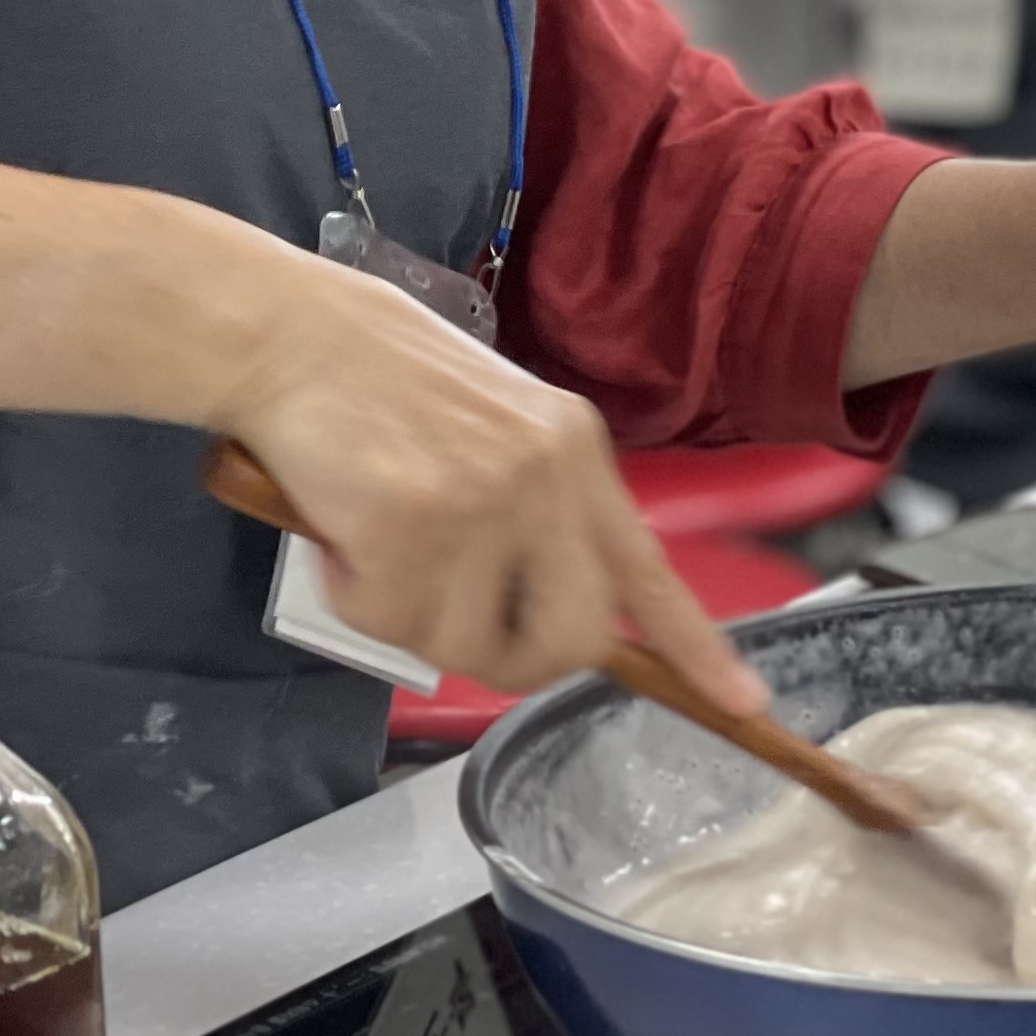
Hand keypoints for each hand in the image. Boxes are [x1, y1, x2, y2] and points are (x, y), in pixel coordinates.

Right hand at [205, 246, 763, 716]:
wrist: (292, 333)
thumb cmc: (376, 378)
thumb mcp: (493, 426)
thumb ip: (530, 507)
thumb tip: (525, 613)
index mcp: (574, 450)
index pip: (647, 567)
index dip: (695, 645)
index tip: (743, 702)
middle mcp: (547, 478)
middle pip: (569, 639)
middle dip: (511, 660)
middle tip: (450, 624)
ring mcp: (483, 503)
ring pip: (462, 643)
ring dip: (406, 617)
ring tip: (373, 543)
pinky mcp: (413, 525)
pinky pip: (387, 621)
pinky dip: (353, 595)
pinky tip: (341, 534)